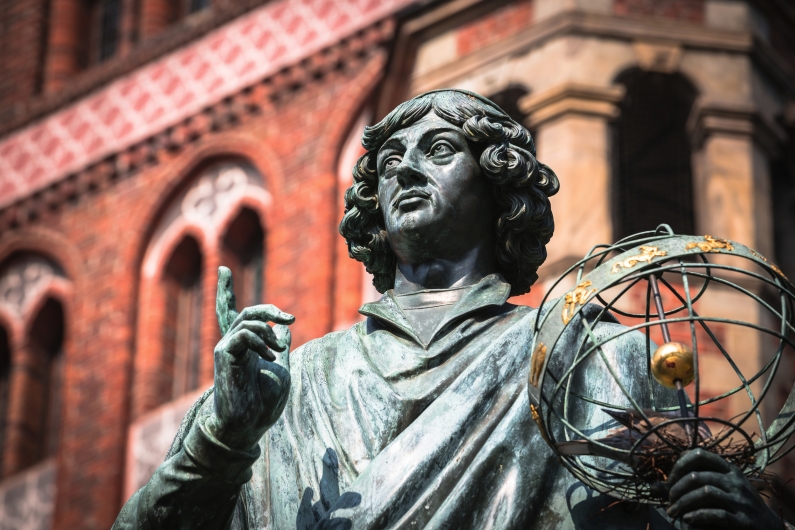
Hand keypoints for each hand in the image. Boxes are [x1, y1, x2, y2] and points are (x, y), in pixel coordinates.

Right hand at [206, 266, 293, 449]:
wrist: (248, 426)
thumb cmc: (264, 404)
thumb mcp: (281, 370)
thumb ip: (280, 348)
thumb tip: (285, 330)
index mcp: (246, 348)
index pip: (234, 315)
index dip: (226, 292)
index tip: (222, 270)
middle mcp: (233, 346)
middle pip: (245, 312)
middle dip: (269, 309)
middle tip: (290, 319)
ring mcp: (226, 349)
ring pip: (247, 320)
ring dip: (269, 331)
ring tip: (280, 349)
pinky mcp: (224, 355)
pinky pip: (243, 334)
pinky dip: (260, 341)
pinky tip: (270, 357)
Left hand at [666, 448, 782, 528]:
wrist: (768, 527)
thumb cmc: (735, 505)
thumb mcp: (716, 490)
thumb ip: (687, 487)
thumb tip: (652, 486)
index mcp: (728, 468)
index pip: (697, 454)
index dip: (678, 465)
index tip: (669, 481)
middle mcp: (735, 480)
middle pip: (697, 475)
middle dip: (676, 489)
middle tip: (669, 501)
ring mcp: (741, 499)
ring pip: (705, 493)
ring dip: (683, 503)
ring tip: (673, 512)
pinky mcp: (744, 519)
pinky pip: (717, 514)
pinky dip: (698, 516)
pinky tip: (688, 519)